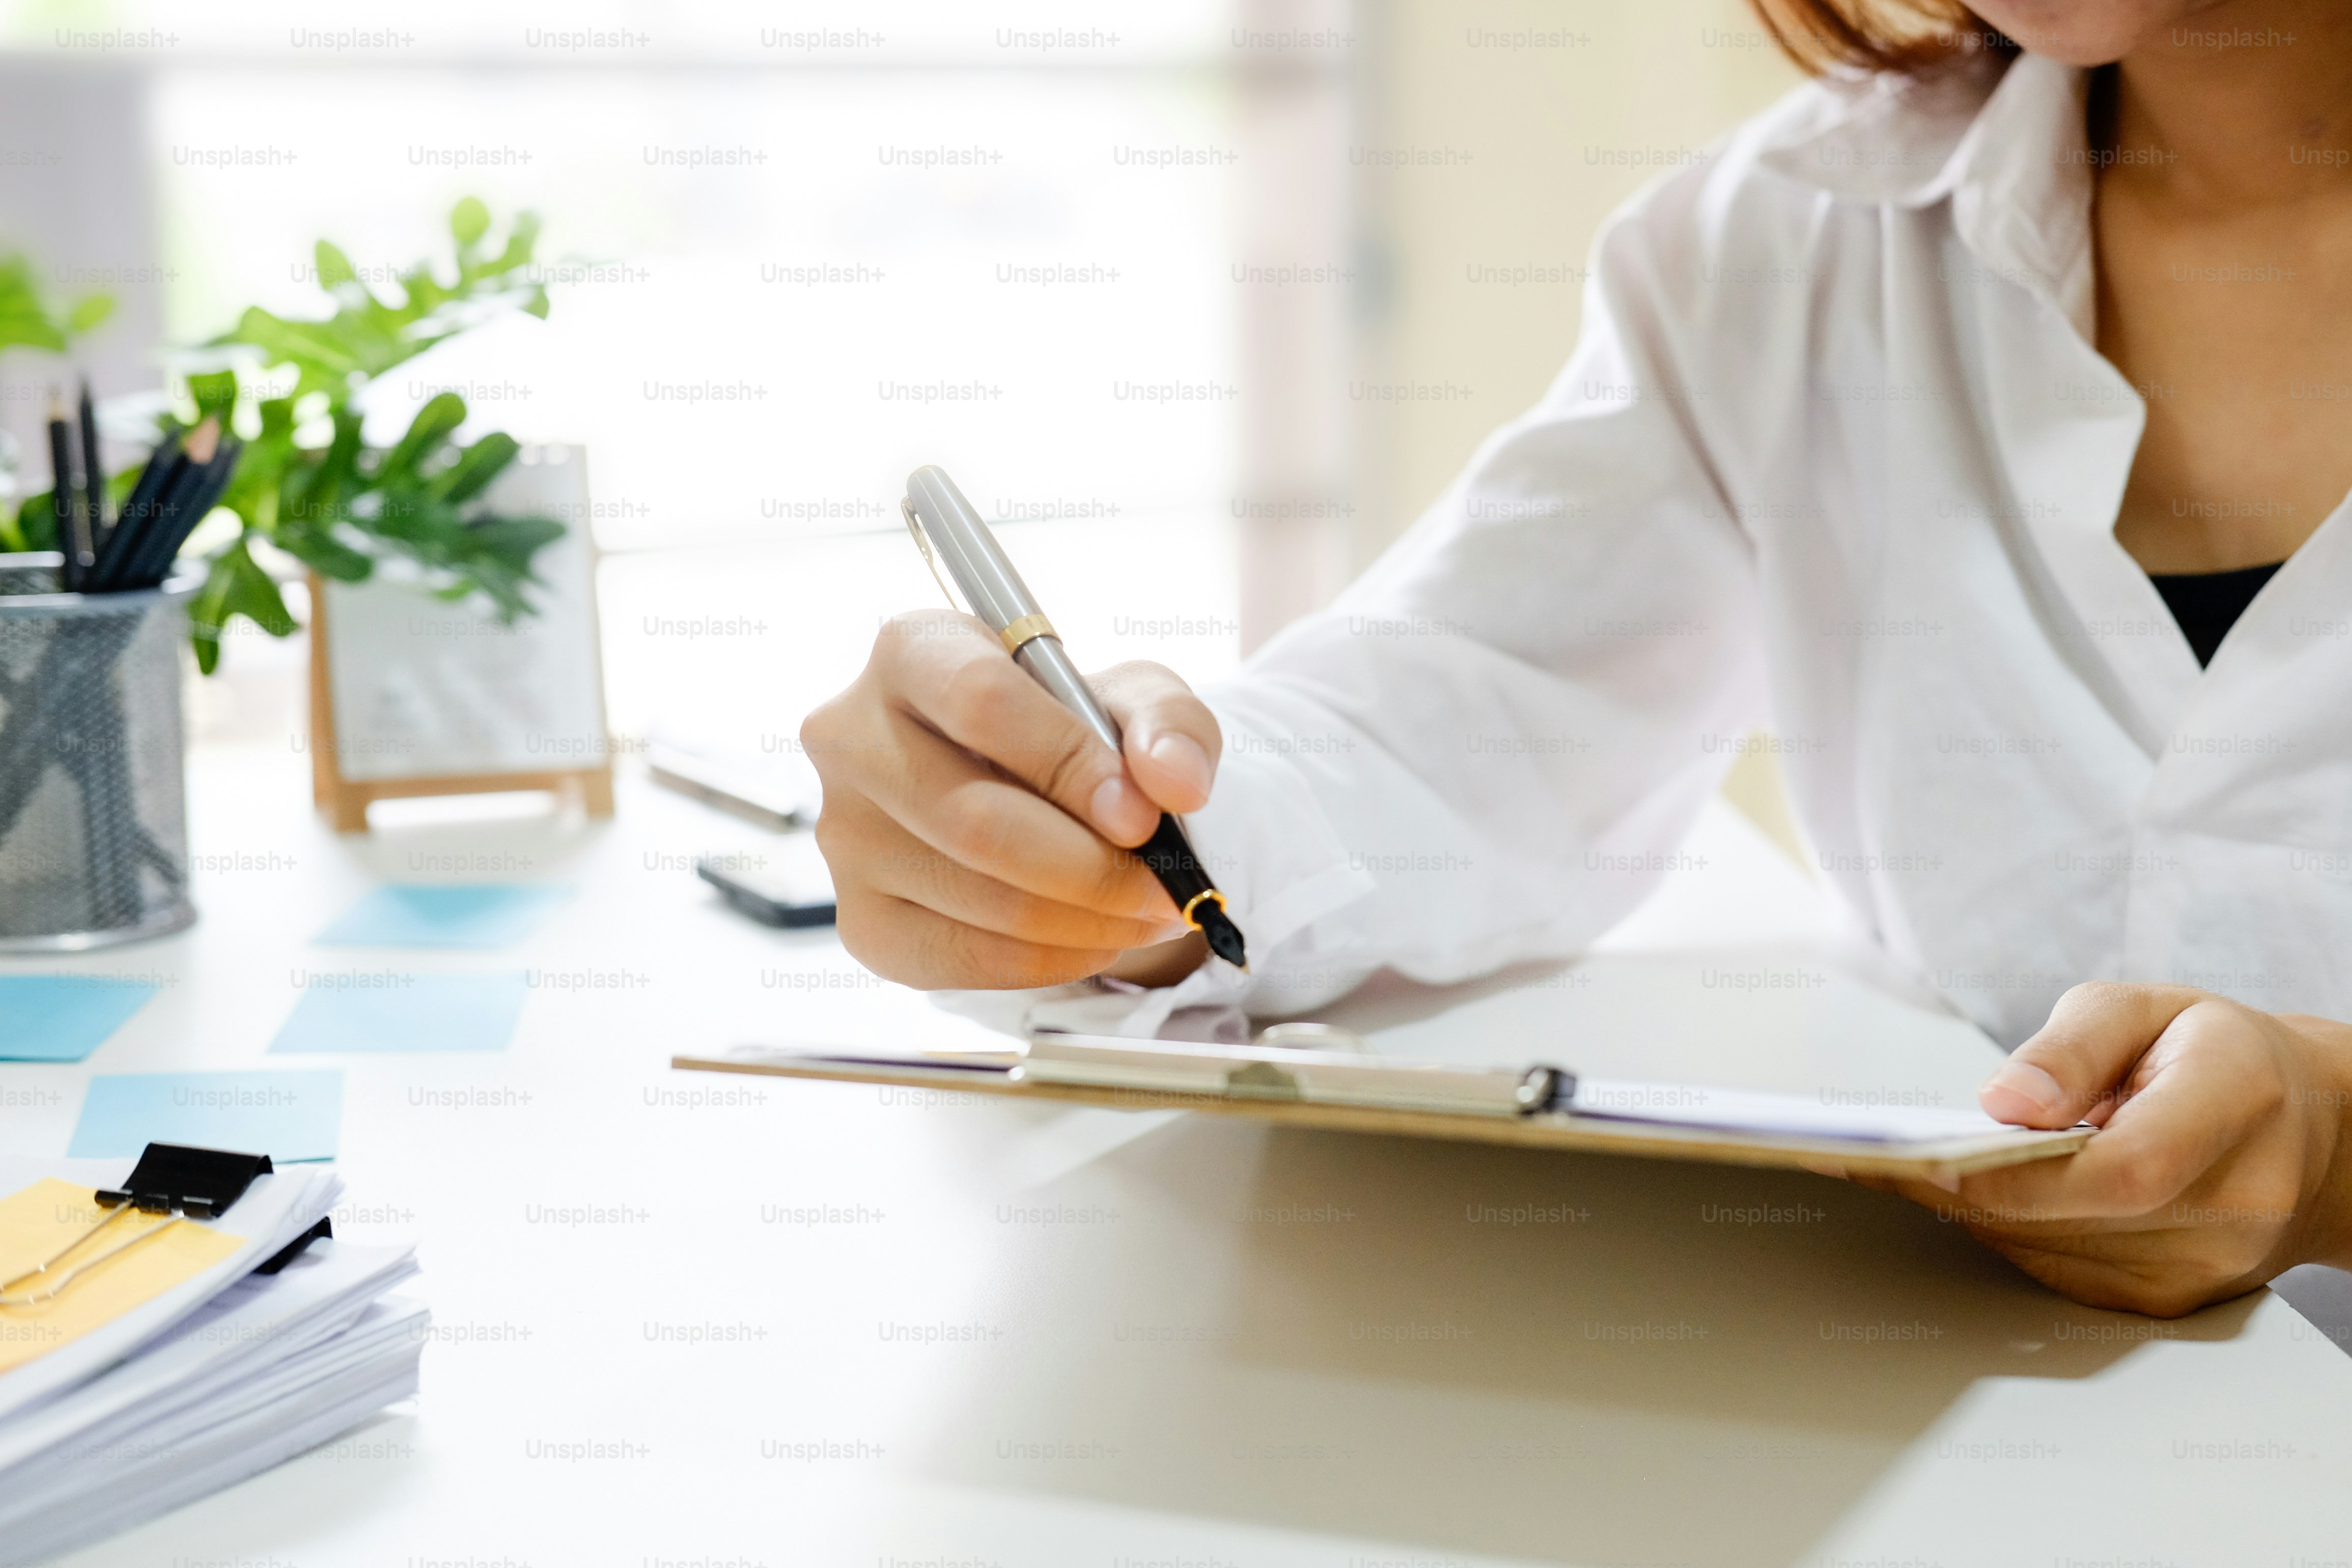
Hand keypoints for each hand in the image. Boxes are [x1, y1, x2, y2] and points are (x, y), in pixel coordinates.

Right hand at [801, 609, 1221, 988]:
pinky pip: (962, 961)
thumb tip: (1175, 783)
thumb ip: (1169, 723)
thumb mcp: (1136, 699)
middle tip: (1165, 889)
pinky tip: (1095, 937)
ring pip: (978, 899)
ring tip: (1147, 912)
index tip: (1141, 817)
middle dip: (1092, 869)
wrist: (1032, 796)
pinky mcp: (862, 919)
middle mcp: (852, 737)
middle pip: (975, 820)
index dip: (1068, 764)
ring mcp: (844, 835)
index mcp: (913, 650)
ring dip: (1087, 922)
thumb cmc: (1076, 732)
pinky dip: (1050, 960)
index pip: (980, 701)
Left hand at [1857, 983, 2351, 1316]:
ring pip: (2048, 1250)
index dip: (2012, 1171)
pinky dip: (2001, 1228)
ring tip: (1893, 1162)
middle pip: (2068, 1216)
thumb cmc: (2220, 1057)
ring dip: (1965, 1208)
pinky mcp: (2166, 1299)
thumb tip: (2003, 1103)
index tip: (1917, 1153)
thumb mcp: (2148, 1008)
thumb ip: (2072, 1046)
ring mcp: (2202, 1268)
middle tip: (1860, 1152)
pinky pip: (2056, 1270)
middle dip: (1955, 1184)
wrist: (2311, 1135)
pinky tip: (1962, 1190)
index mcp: (2237, 1109)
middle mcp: (2233, 1206)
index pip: (2121, 1168)